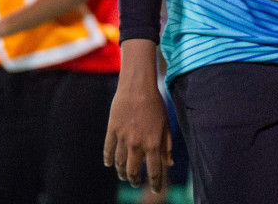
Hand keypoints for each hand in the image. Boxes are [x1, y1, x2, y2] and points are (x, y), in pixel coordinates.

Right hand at [103, 75, 172, 192]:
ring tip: (123, 176)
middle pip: (133, 171)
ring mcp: (123, 137)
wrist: (137, 87)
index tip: (155, 190)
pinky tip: (109, 164)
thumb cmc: (155, 105)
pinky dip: (108, 159)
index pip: (154, 172)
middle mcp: (137, 144)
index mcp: (153, 144)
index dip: (155, 184)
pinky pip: (108, 148)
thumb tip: (169, 163)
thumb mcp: (166, 126)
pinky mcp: (112, 129)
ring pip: (119, 162)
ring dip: (121, 172)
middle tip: (135, 183)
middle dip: (134, 180)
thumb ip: (167, 146)